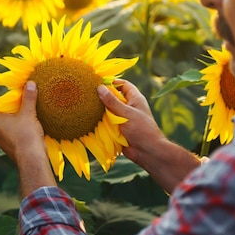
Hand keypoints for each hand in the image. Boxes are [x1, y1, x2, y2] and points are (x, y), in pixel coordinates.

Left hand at [0, 81, 56, 197]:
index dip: (14, 100)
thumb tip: (30, 83)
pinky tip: (30, 132)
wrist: (31, 160)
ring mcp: (0, 141)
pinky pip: (13, 136)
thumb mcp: (29, 113)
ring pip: (10, 126)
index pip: (2, 104)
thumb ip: (28, 97)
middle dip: (17, 111)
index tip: (24, 98)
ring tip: (32, 120)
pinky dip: (20, 132)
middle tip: (30, 108)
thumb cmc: (27, 135)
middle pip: (6, 114)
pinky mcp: (8, 149)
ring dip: (19, 122)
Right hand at [98, 79, 199, 193]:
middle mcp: (129, 107)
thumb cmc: (141, 130)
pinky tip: (89, 119)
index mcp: (135, 99)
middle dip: (103, 97)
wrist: (148, 152)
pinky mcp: (118, 129)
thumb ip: (112, 101)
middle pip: (114, 98)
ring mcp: (123, 118)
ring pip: (109, 111)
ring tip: (86, 106)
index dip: (112, 82)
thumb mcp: (126, 113)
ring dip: (100, 110)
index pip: (123, 85)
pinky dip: (101, 122)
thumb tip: (99, 87)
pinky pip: (108, 122)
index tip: (98, 82)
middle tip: (88, 94)